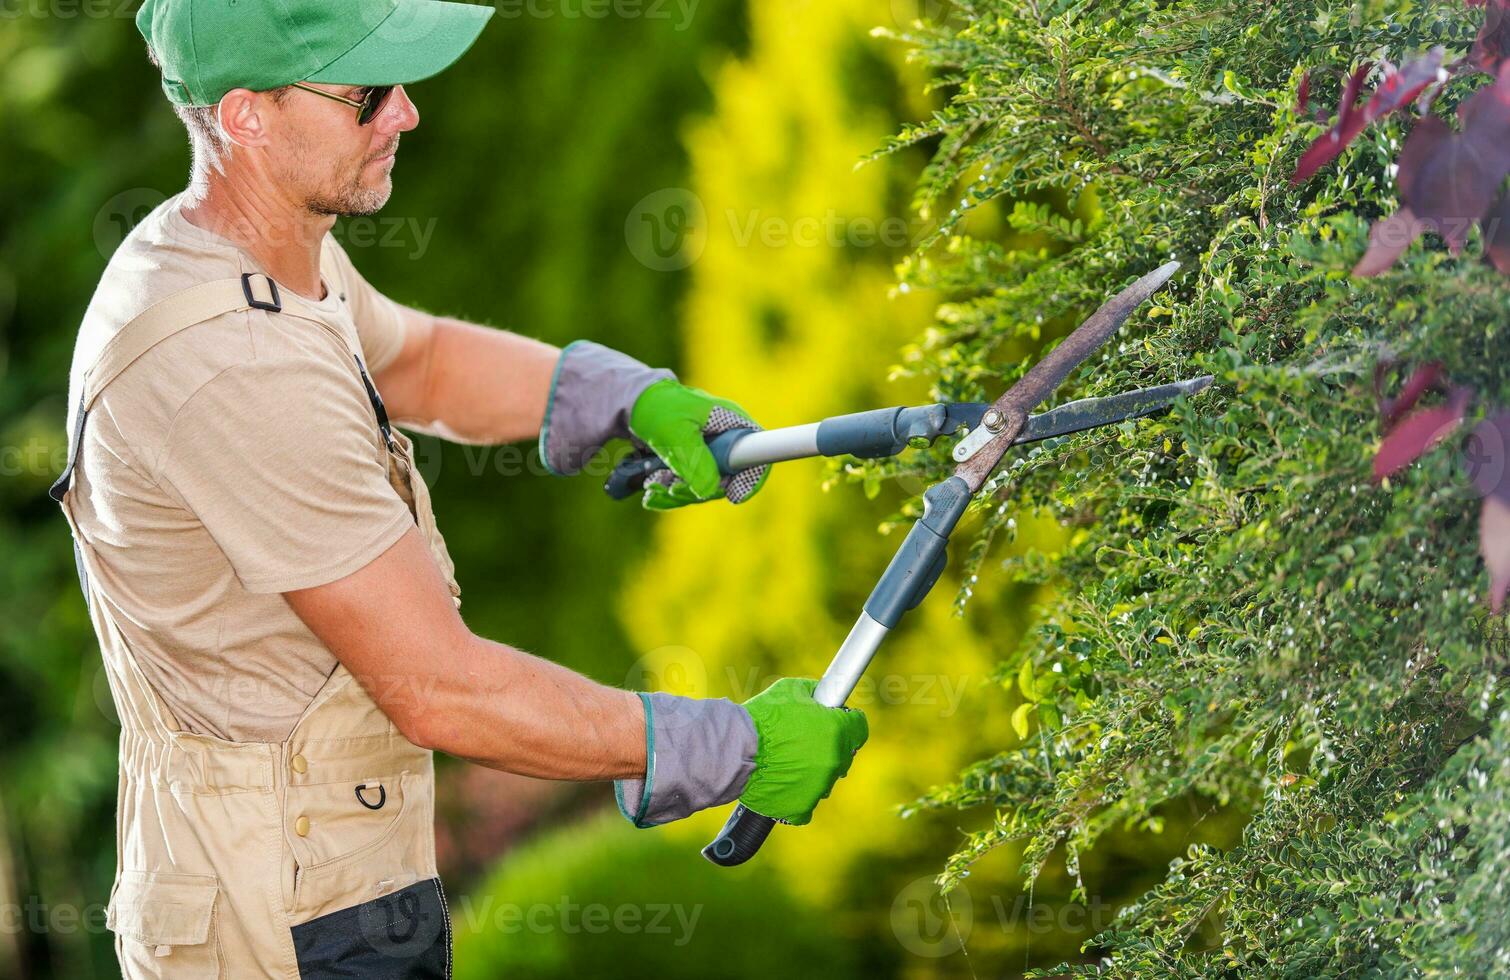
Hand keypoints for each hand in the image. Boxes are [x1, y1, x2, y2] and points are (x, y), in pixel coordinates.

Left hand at [628, 380, 769, 509]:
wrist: (635, 402)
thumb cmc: (658, 408)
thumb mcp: (676, 433)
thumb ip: (695, 461)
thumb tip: (709, 492)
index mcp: (731, 424)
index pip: (758, 453)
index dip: (751, 478)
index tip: (733, 495)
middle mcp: (725, 440)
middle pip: (728, 479)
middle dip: (699, 490)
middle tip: (671, 489)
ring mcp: (710, 453)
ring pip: (705, 487)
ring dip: (677, 493)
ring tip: (652, 486)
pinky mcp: (693, 463)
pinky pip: (688, 486)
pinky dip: (669, 493)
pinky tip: (651, 492)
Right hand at [738, 677, 867, 825]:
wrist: (736, 749)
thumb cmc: (763, 718)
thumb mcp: (792, 689)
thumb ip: (816, 693)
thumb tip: (825, 695)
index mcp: (838, 730)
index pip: (859, 727)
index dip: (845, 722)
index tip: (834, 721)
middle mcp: (834, 759)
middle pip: (844, 753)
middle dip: (829, 746)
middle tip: (804, 740)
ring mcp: (820, 786)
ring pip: (826, 778)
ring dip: (814, 770)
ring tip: (788, 760)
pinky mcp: (803, 807)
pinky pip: (808, 803)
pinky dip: (798, 794)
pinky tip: (785, 781)